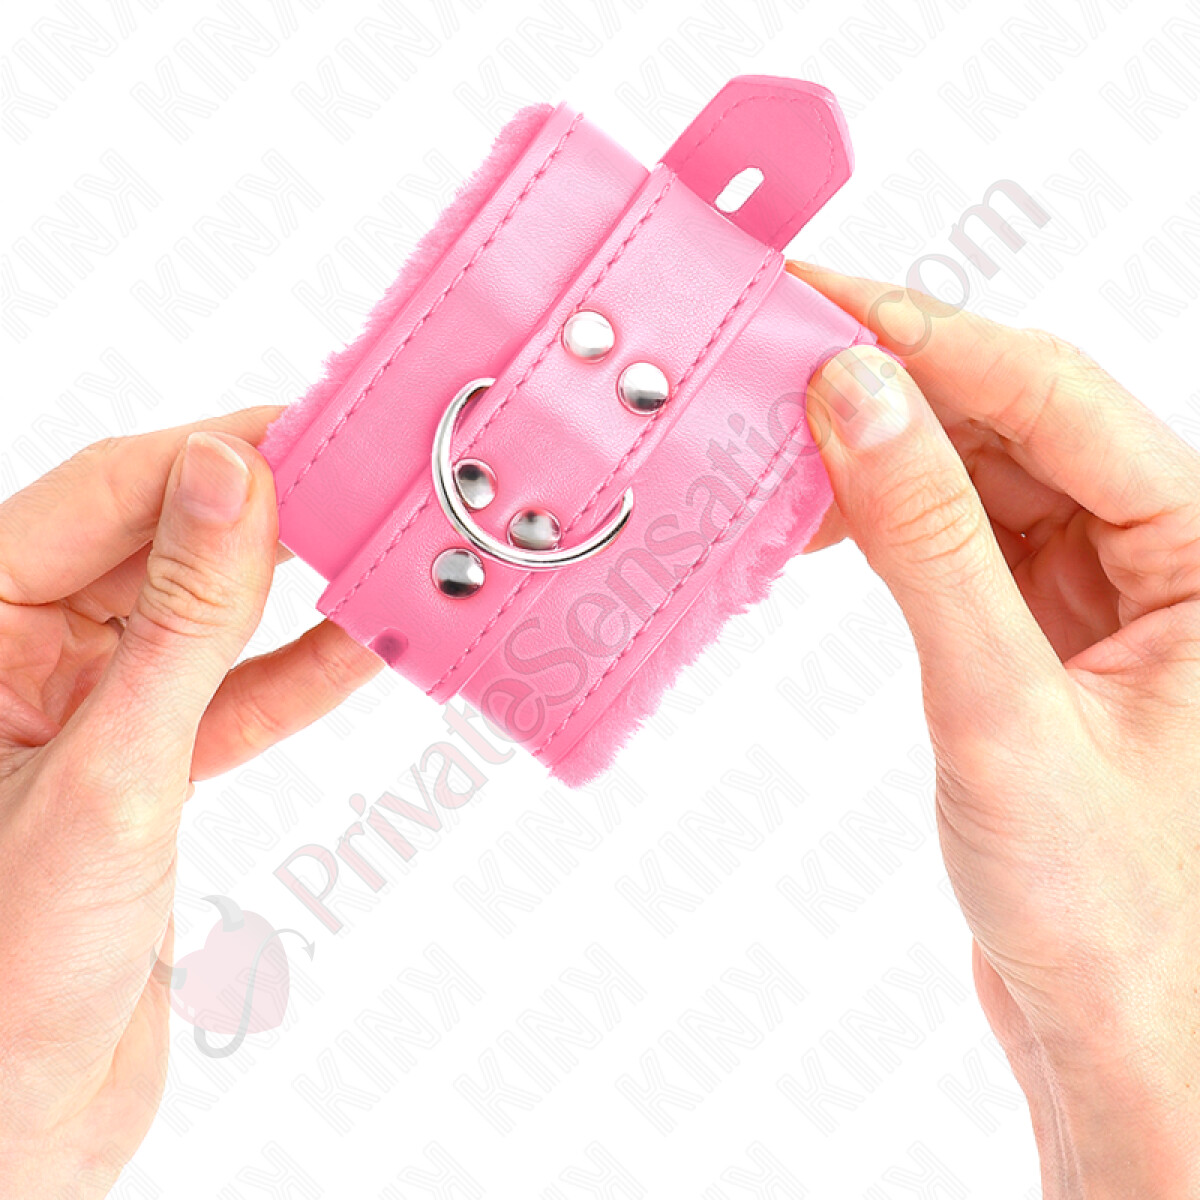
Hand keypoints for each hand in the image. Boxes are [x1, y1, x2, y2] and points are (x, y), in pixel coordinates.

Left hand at [0, 412, 379, 1196]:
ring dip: (301, 592)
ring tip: (382, 554)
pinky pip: (236, 692)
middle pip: (168, 539)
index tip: (316, 435)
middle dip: (273, 514)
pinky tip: (366, 646)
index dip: (218, 455)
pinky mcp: (150, 759)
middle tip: (368, 484)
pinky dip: (305, 673)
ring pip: (210, 613)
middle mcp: (24, 648)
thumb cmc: (7, 968)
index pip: (111, 492)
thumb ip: (182, 620)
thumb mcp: (113, 768)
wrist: (23, 1113)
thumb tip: (227, 478)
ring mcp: (91, 704)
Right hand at [794, 261, 1199, 1196]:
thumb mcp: (1001, 710)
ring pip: (980, 472)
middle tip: (769, 356)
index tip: (812, 302)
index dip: (926, 337)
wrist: (1118, 1036)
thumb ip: (929, 543)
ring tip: (773, 442)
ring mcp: (1099, 590)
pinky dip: (884, 520)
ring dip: (877, 453)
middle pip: (1014, 418)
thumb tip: (855, 396)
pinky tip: (815, 521)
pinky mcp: (1042, 632)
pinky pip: (958, 538)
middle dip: (889, 385)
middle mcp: (1165, 551)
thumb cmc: (1107, 910)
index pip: (1053, 395)